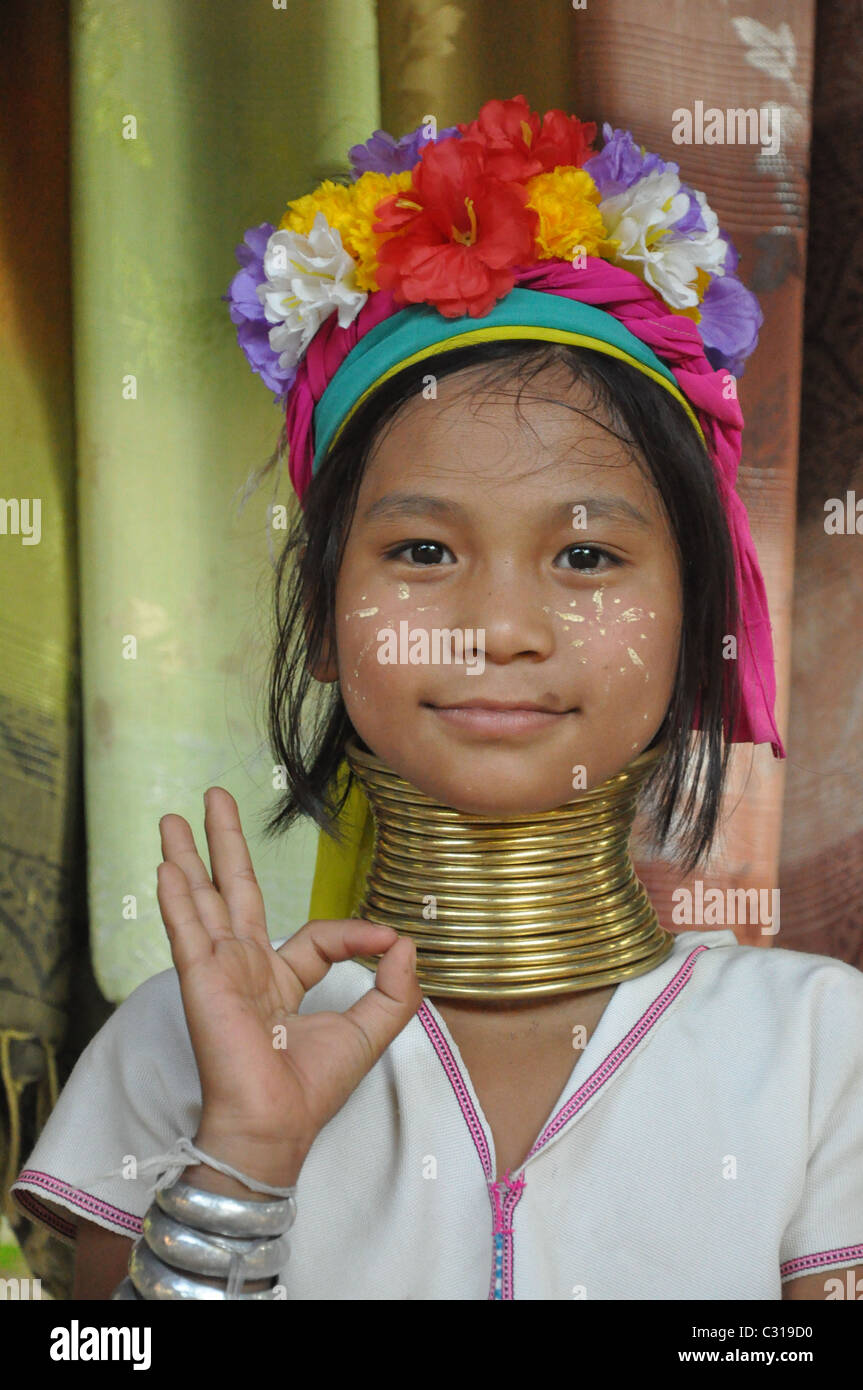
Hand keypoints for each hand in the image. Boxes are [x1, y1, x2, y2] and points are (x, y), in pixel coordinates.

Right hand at [157, 787, 422, 1168]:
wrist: (276, 1125)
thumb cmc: (312, 1089)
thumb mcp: (371, 1032)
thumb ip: (396, 988)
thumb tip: (404, 940)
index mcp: (282, 982)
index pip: (314, 938)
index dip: (353, 935)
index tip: (387, 942)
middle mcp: (245, 969)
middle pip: (234, 892)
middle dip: (225, 844)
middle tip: (215, 799)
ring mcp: (219, 971)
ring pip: (202, 900)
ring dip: (187, 856)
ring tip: (173, 817)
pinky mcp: (201, 980)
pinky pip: (187, 930)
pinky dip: (177, 897)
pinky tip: (166, 865)